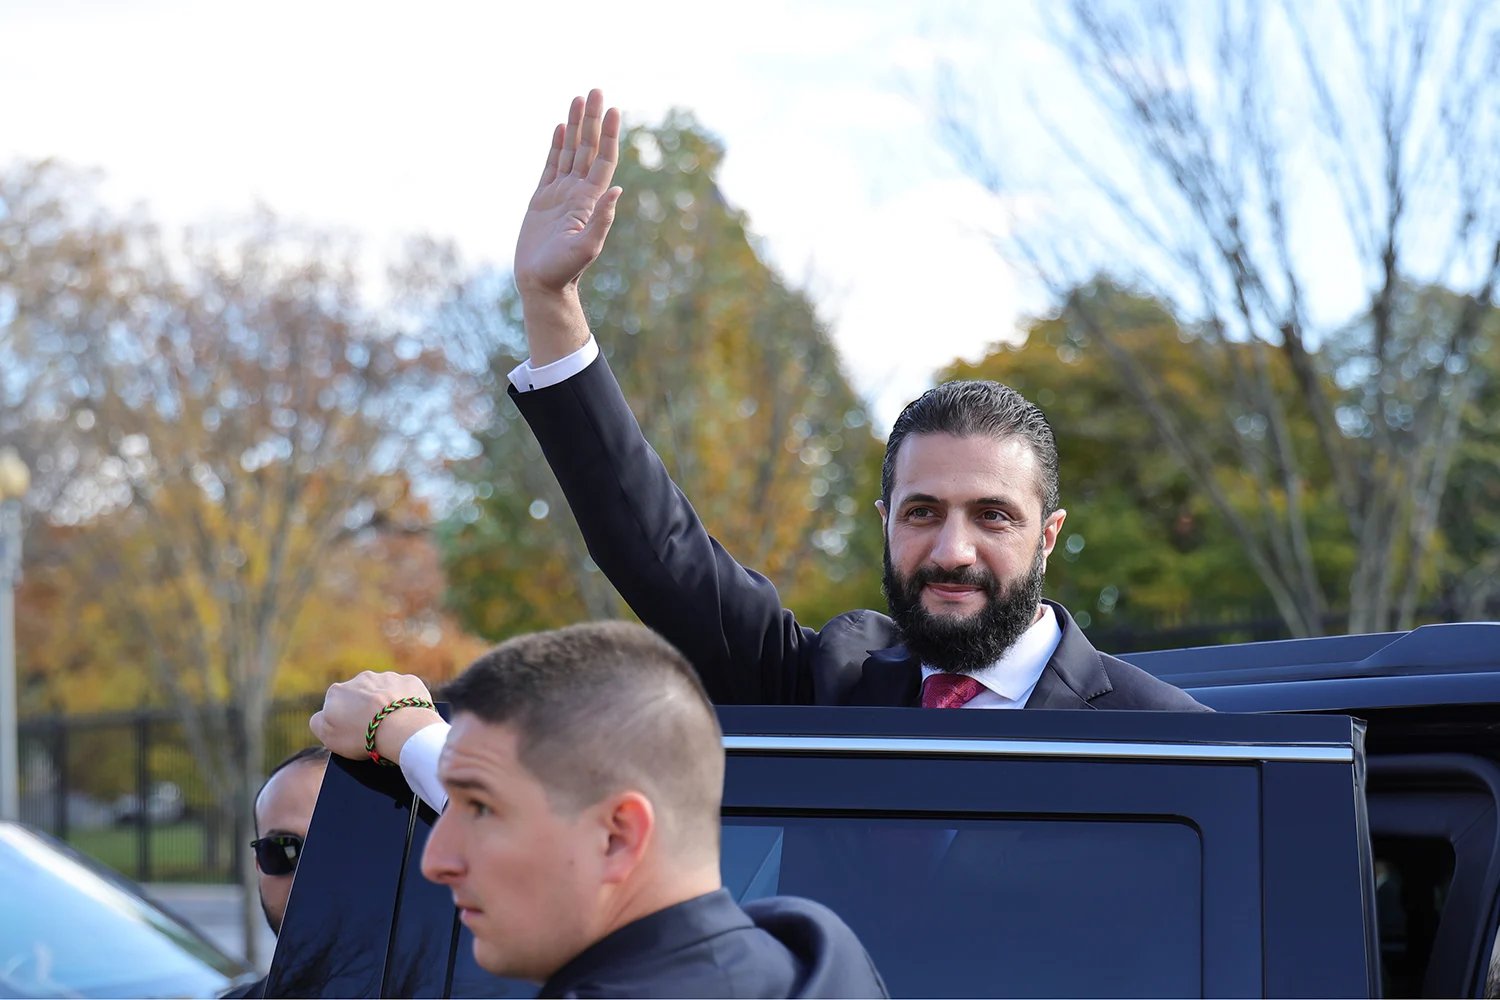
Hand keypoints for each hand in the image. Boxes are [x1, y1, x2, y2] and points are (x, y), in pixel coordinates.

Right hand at [309, 671, 442, 763]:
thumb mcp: (328, 736)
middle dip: (366, 710)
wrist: (400, 729)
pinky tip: (409, 718)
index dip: (345, 721)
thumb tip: (321, 716)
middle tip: (374, 731)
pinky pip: (407, 692)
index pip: (337, 706)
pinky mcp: (410, 681)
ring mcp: (388, 678)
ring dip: (387, 705)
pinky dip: (408, 704)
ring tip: (393, 726)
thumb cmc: (361, 735)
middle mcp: (362, 678)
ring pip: (385, 692)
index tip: (354, 733)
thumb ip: (318, 722)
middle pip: (362, 697)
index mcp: (338, 691)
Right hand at [514, 88, 622, 296]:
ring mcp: (560, 194)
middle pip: (587, 148)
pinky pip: (551, 165)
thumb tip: (618, 189)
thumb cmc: (563, 271)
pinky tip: (560, 128)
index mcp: (589, 200)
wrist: (541, 284)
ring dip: (575, 126)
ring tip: (579, 99)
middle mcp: (578, 193)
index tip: (614, 110)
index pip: (603, 160)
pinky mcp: (542, 200)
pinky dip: (556, 145)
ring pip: (570, 152)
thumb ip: (601, 219)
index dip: (609, 135)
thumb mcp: (586, 247)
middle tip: (596, 90)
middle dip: (592, 119)